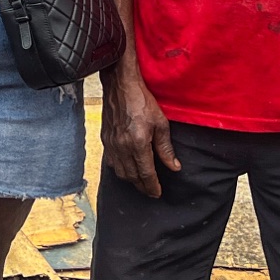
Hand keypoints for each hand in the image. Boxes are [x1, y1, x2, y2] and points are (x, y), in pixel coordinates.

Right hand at [102, 63, 179, 198]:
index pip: (146, 173)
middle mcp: (122, 146)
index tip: (158, 193)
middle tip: (151, 191)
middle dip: (143, 187)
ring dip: (131, 180)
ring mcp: (111, 144)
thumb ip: (166, 148)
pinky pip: (111, 162)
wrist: (120, 85)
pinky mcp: (105, 139)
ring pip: (120, 172)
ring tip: (141, 182)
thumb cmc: (142, 100)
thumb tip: (174, 166)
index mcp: (138, 143)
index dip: (152, 186)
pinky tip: (127, 168)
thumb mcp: (161, 123)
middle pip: (132, 176)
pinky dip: (120, 169)